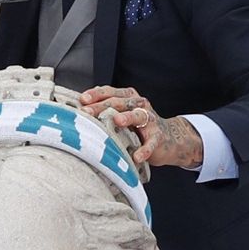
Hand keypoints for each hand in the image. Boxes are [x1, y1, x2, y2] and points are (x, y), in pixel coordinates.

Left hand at [79, 87, 203, 170]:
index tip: (82, 100)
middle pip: (120, 103)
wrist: (170, 139)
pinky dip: (144, 150)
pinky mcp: (158, 138)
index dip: (96, 95)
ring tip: (117, 122)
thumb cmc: (139, 127)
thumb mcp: (122, 114)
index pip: (110, 92)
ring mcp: (150, 121)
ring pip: (138, 116)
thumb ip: (105, 109)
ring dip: (127, 118)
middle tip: (87, 112)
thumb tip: (78, 106)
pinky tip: (137, 156)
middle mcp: (140, 105)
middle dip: (103, 106)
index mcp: (129, 97)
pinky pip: (151, 143)